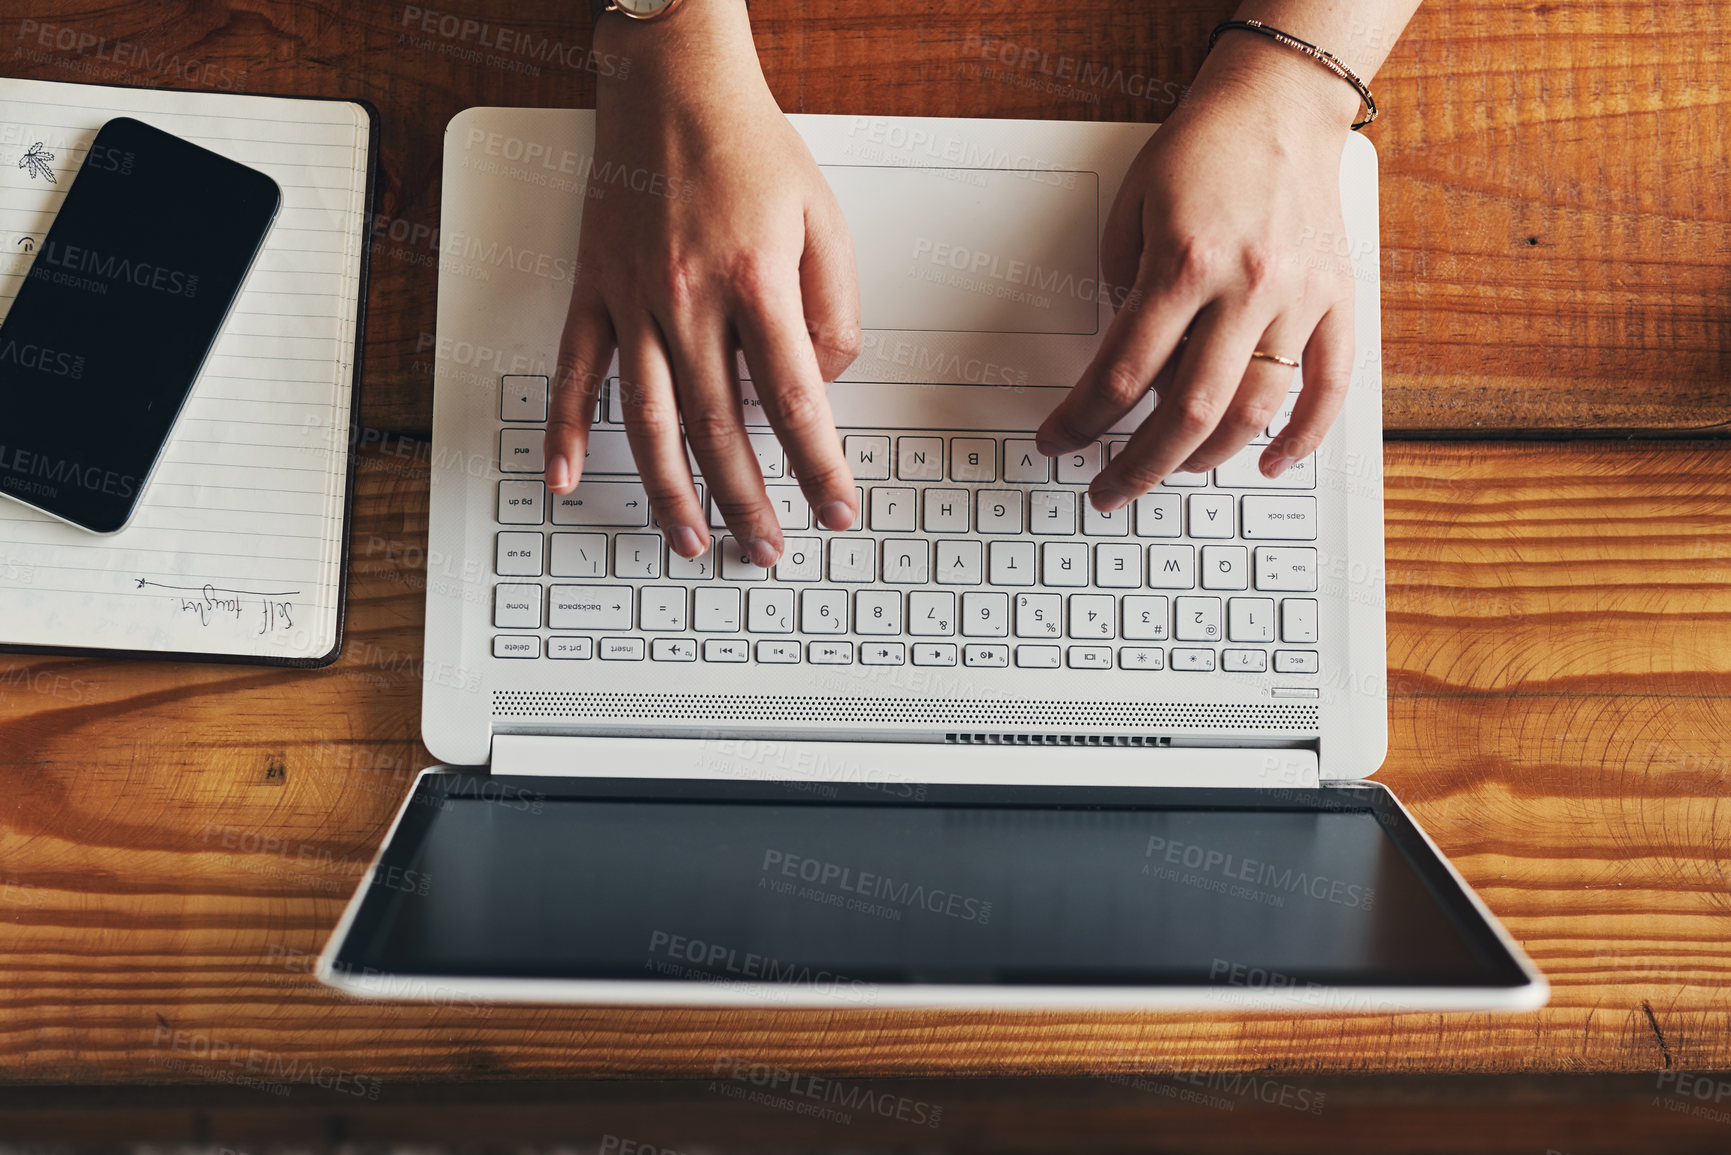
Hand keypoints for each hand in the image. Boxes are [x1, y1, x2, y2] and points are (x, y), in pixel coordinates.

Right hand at [545, 0, 860, 565]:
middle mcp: (687, 298)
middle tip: (764, 549)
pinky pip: (573, 371)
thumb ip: (835, 309)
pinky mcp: (593, 290)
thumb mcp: (825, 220)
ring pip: (647, 418)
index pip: (796, 400)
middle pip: (719, 427)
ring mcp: (631, 298)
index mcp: (754, 282)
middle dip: (745, 501)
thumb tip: (823, 380)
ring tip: (687, 539)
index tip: (834, 508)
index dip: (819, 465)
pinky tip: (565, 478)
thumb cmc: (750, 146)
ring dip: (669, 489)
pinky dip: (564, 430)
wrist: (672, 82)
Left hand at [1036, 36, 1362, 510]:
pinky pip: (1329, 386)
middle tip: (1109, 490)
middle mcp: (1246, 286)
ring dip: (1208, 456)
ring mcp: (1298, 298)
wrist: (1279, 105)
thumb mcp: (1132, 212)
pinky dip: (1304, 435)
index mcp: (1185, 262)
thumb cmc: (1201, 152)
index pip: (1122, 372)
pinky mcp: (1338, 300)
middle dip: (1139, 464)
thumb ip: (1123, 293)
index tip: (1059, 442)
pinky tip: (1272, 462)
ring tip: (1175, 470)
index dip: (1082, 421)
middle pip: (1187, 410)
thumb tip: (1124, 369)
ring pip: (1255, 410)